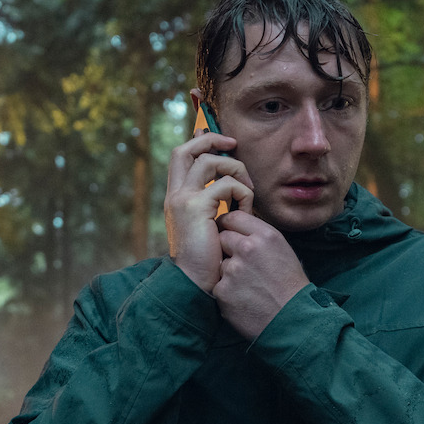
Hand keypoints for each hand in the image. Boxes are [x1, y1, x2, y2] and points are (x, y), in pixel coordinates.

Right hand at [164, 132, 253, 292]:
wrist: (194, 283)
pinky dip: (243, 193)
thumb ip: (213, 205)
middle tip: (233, 144)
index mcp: (176, 198)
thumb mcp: (208, 226)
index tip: (221, 140)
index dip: (199, 141)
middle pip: (186, 150)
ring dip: (235, 170)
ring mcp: (183, 199)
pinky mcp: (196, 207)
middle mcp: (175, 195)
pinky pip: (226, 185)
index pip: (182, 157)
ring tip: (247, 191)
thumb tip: (230, 186)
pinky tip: (246, 212)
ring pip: (210, 161)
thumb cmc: (207, 260)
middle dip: (211, 139)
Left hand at [214, 211, 309, 339]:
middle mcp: (247, 248)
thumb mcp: (283, 251)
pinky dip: (227, 292)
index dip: (229, 226)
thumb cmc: (290, 286)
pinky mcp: (222, 291)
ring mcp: (233, 270)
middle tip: (242, 265)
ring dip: (228, 272)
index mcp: (265, 235)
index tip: (230, 233)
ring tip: (248, 286)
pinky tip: (244, 299)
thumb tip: (238, 228)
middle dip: (227, 249)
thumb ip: (260, 236)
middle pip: (221, 238)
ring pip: (219, 263)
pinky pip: (218, 285)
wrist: (293, 320)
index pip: (233, 217)